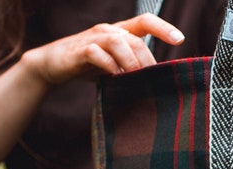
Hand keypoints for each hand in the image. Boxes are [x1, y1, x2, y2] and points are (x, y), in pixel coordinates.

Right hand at [21, 13, 184, 86]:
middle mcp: (108, 31)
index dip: (163, 28)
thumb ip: (134, 68)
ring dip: (130, 61)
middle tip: (151, 78)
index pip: (145, 21)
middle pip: (135, 39)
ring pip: (118, 42)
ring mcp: (92, 39)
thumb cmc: (89, 65)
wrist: (52, 65)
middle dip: (146, 60)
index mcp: (120, 32)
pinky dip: (108, 65)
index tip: (180, 39)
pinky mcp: (79, 50)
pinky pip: (96, 53)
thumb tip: (158, 82)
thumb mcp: (116, 66)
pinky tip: (114, 76)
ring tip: (134, 76)